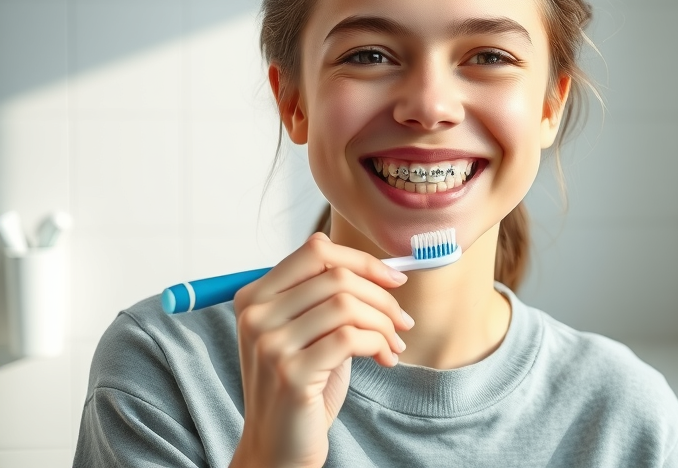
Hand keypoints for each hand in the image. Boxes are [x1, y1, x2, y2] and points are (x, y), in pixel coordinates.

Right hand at [228, 232, 412, 467]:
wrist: (279, 446)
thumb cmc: (302, 385)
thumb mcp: (307, 332)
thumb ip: (328, 298)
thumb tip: (387, 271)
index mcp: (255, 296)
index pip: (315, 251)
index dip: (363, 261)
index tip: (394, 280)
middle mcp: (256, 316)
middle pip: (336, 276)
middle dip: (382, 297)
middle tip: (401, 321)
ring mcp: (269, 344)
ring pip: (346, 305)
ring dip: (384, 323)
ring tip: (394, 343)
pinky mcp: (291, 373)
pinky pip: (350, 338)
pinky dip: (378, 343)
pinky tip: (384, 358)